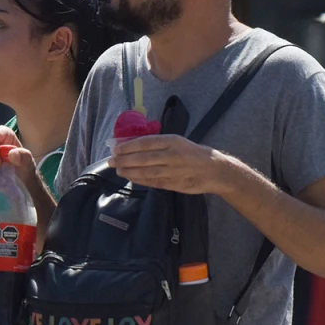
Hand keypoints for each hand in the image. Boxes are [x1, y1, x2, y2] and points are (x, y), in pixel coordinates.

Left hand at [109, 135, 236, 195]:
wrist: (213, 170)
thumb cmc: (192, 153)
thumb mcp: (178, 142)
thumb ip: (158, 144)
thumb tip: (132, 145)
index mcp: (172, 141)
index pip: (146, 143)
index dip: (129, 146)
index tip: (116, 148)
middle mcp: (172, 155)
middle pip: (143, 158)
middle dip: (124, 160)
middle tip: (111, 161)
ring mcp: (173, 171)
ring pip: (146, 172)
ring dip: (129, 171)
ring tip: (118, 170)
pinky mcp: (174, 184)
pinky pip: (153, 182)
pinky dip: (140, 180)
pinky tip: (130, 178)